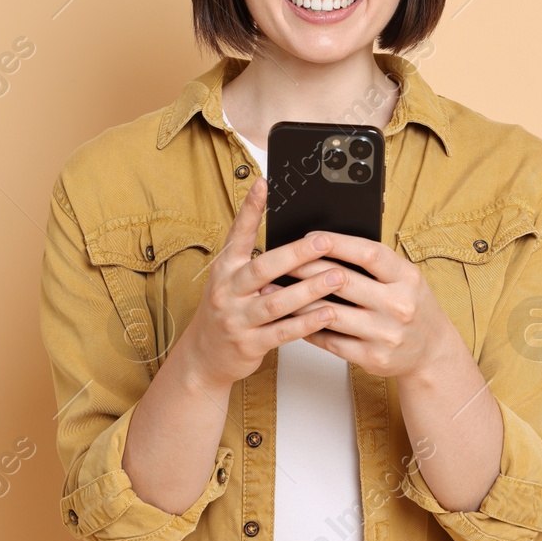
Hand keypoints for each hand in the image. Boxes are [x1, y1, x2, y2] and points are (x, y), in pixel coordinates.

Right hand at [177, 177, 358, 391]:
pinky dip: (307, 322)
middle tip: (324, 240)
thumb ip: (254, 262)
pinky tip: (328, 313)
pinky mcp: (249, 344)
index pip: (238, 234)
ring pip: (277, 301)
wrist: (203, 357)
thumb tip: (292, 239)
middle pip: (263, 267)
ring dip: (310, 289)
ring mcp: (237, 319)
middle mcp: (227, 291)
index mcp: (225, 269)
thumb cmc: (226, 311)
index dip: (250, 208)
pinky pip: (283, 332)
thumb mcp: (230, 281)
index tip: (264, 183)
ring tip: (338, 276)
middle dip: (296, 254)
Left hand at [295, 231, 460, 380]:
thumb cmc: (413, 307)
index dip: (336, 243)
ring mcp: (385, 334)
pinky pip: (331, 341)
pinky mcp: (372, 357)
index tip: (310, 238)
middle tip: (282, 262)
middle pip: (342, 282)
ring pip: (330, 314)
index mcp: (407, 278)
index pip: (368, 254)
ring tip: (277, 292)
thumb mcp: (407, 278)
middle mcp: (398, 305)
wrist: (433, 353)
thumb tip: (328, 245)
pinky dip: (309, 328)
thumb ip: (376, 264)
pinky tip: (294, 318)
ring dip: (299, 301)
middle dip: (306, 269)